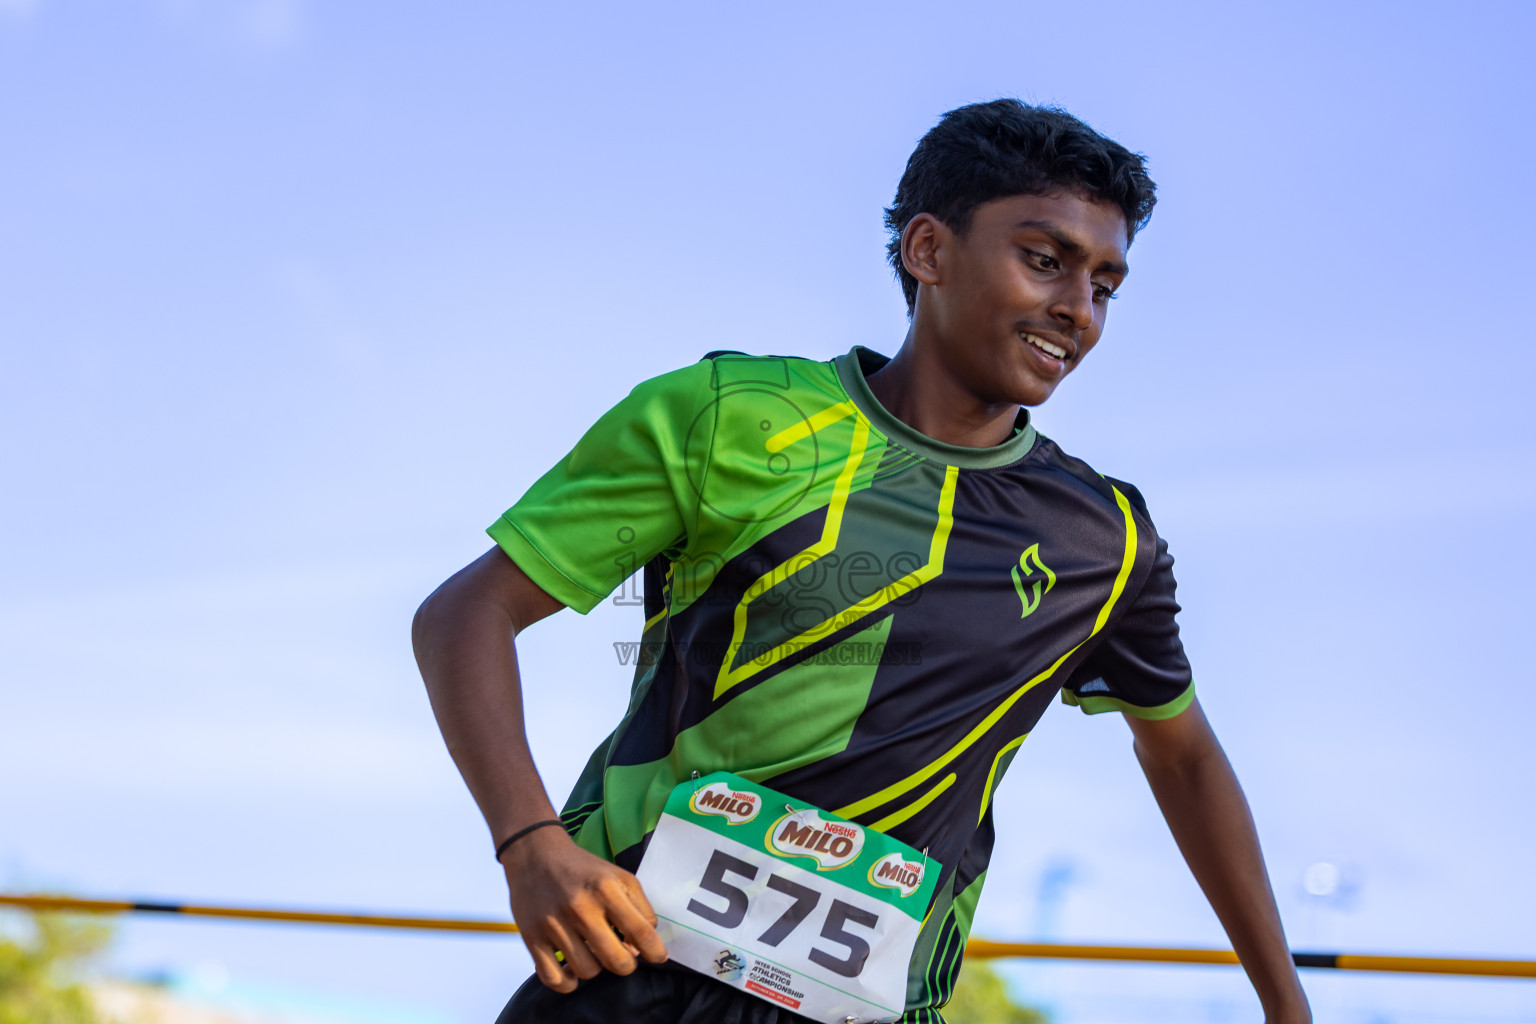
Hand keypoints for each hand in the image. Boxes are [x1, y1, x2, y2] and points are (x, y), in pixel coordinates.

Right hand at [501, 825, 668, 991]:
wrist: (536, 854)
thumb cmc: (583, 869)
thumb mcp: (618, 876)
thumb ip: (639, 908)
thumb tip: (644, 947)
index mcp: (606, 889)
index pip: (641, 932)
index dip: (655, 951)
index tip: (658, 957)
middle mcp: (581, 907)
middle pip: (616, 961)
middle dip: (626, 965)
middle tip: (622, 957)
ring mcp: (554, 924)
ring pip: (587, 972)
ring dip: (595, 967)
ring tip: (592, 951)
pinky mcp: (531, 937)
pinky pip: (554, 979)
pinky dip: (567, 983)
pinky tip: (571, 969)